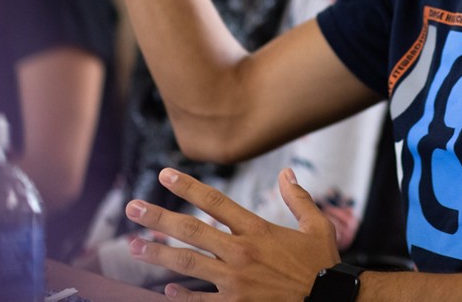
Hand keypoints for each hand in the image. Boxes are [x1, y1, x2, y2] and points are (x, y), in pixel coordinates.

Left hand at [124, 167, 340, 300]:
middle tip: (132, 208)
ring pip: (188, 264)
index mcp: (258, 229)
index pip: (215, 201)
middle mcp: (241, 252)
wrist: (328, 301)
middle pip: (192, 230)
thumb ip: (298, 198)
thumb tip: (286, 172)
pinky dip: (182, 296)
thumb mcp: (318, 226)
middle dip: (158, 218)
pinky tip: (166, 290)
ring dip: (158, 254)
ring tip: (133, 247)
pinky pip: (201, 301)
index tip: (165, 174)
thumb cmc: (323, 265)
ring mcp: (236, 282)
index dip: (188, 187)